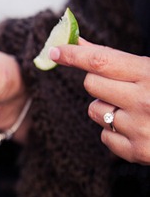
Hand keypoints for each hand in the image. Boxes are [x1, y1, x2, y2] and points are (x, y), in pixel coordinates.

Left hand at [51, 38, 149, 164]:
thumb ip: (119, 59)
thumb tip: (80, 43)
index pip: (101, 61)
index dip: (74, 54)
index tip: (55, 49)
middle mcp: (144, 101)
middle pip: (91, 84)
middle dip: (98, 81)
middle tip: (119, 84)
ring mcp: (140, 128)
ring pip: (95, 111)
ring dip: (106, 107)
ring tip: (134, 108)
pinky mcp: (137, 152)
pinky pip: (104, 136)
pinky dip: (115, 132)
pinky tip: (138, 128)